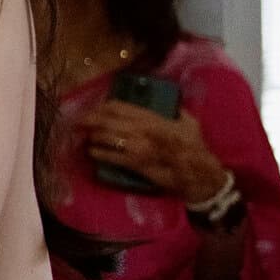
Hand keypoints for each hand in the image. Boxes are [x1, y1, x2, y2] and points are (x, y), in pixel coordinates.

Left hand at [81, 100, 226, 201]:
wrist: (200, 173)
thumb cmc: (196, 147)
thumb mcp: (189, 123)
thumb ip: (176, 112)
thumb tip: (170, 105)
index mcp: (154, 117)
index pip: (120, 107)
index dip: (102, 107)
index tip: (94, 110)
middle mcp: (144, 129)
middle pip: (107, 120)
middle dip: (90, 120)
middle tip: (79, 122)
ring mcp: (139, 146)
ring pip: (107, 136)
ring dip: (92, 136)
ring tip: (84, 136)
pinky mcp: (137, 164)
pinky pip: (112, 156)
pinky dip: (99, 153)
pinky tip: (92, 152)